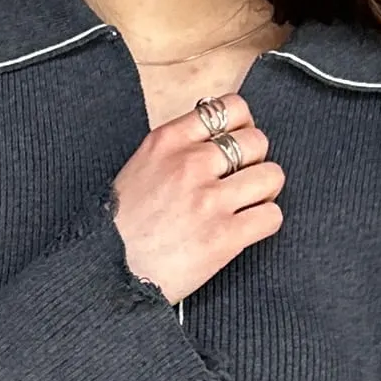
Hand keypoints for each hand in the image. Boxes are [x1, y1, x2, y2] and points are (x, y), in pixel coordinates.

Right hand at [111, 91, 284, 304]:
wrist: (109, 273)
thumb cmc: (120, 227)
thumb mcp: (140, 167)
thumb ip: (177, 149)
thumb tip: (213, 142)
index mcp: (169, 141)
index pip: (230, 108)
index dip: (242, 125)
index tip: (237, 142)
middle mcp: (191, 164)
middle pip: (257, 140)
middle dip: (256, 160)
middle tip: (243, 180)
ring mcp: (210, 200)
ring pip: (272, 176)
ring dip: (266, 191)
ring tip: (250, 204)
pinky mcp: (224, 237)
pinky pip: (271, 216)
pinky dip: (266, 221)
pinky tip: (249, 228)